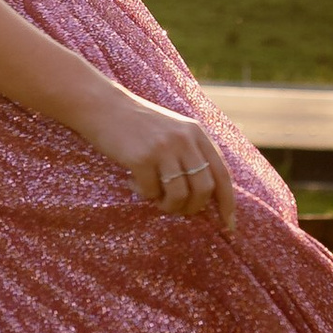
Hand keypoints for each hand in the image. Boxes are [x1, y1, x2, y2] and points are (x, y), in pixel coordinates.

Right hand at [84, 85, 237, 231]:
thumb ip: (192, 153)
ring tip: (155, 198)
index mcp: (196, 133)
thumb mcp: (173, 130)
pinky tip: (133, 182)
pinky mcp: (141, 157)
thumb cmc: (139, 125)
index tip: (228, 225)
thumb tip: (208, 194)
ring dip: (168, 206)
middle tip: (178, 209)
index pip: (222, 174)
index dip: (227, 203)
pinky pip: (151, 192)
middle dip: (193, 208)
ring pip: (180, 195)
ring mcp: (163, 148)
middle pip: (204, 189)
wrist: (104, 106)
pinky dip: (144, 194)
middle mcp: (184, 139)